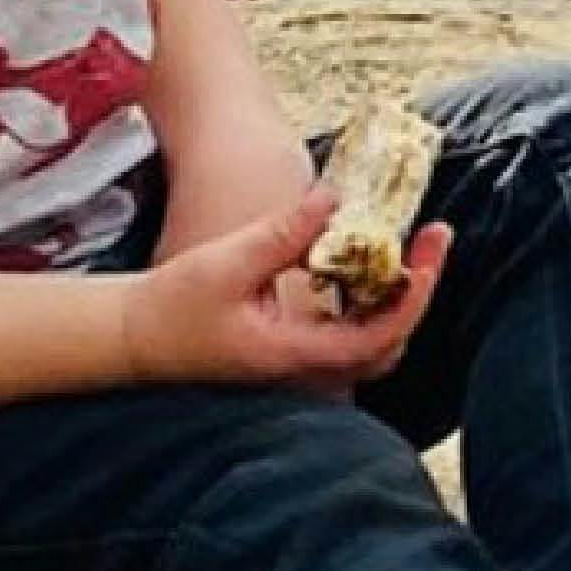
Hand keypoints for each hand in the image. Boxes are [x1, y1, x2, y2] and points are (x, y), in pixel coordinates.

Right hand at [121, 199, 448, 393]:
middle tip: (434, 237)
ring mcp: (301, 367)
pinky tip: (369, 260)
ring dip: (397, 294)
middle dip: (416, 290)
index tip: (426, 257)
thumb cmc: (173, 305)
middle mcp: (305, 371)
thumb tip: (336, 199)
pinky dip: (371, 299)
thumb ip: (285, 234)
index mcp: (293, 355)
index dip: (411, 299)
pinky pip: (350, 333)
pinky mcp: (293, 353)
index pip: (377, 338)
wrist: (136, 338)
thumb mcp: (228, 262)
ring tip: (412, 243)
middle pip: (388, 343)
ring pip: (373, 342)